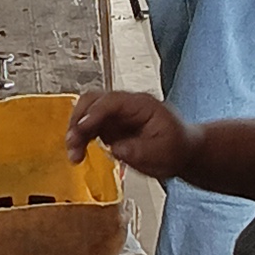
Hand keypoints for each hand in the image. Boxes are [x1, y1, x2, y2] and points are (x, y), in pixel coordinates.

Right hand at [65, 88, 192, 181]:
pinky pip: (87, 127)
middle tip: (73, 142)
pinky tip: (78, 153)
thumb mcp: (163, 152)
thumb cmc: (177, 147)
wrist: (182, 151)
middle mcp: (126, 105)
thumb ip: (139, 150)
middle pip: (92, 101)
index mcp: (141, 104)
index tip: (82, 129)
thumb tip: (115, 148)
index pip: (111, 101)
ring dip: (75, 131)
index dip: (94, 114)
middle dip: (78, 120)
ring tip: (74, 154)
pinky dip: (79, 139)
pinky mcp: (110, 127)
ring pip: (85, 113)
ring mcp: (116, 115)